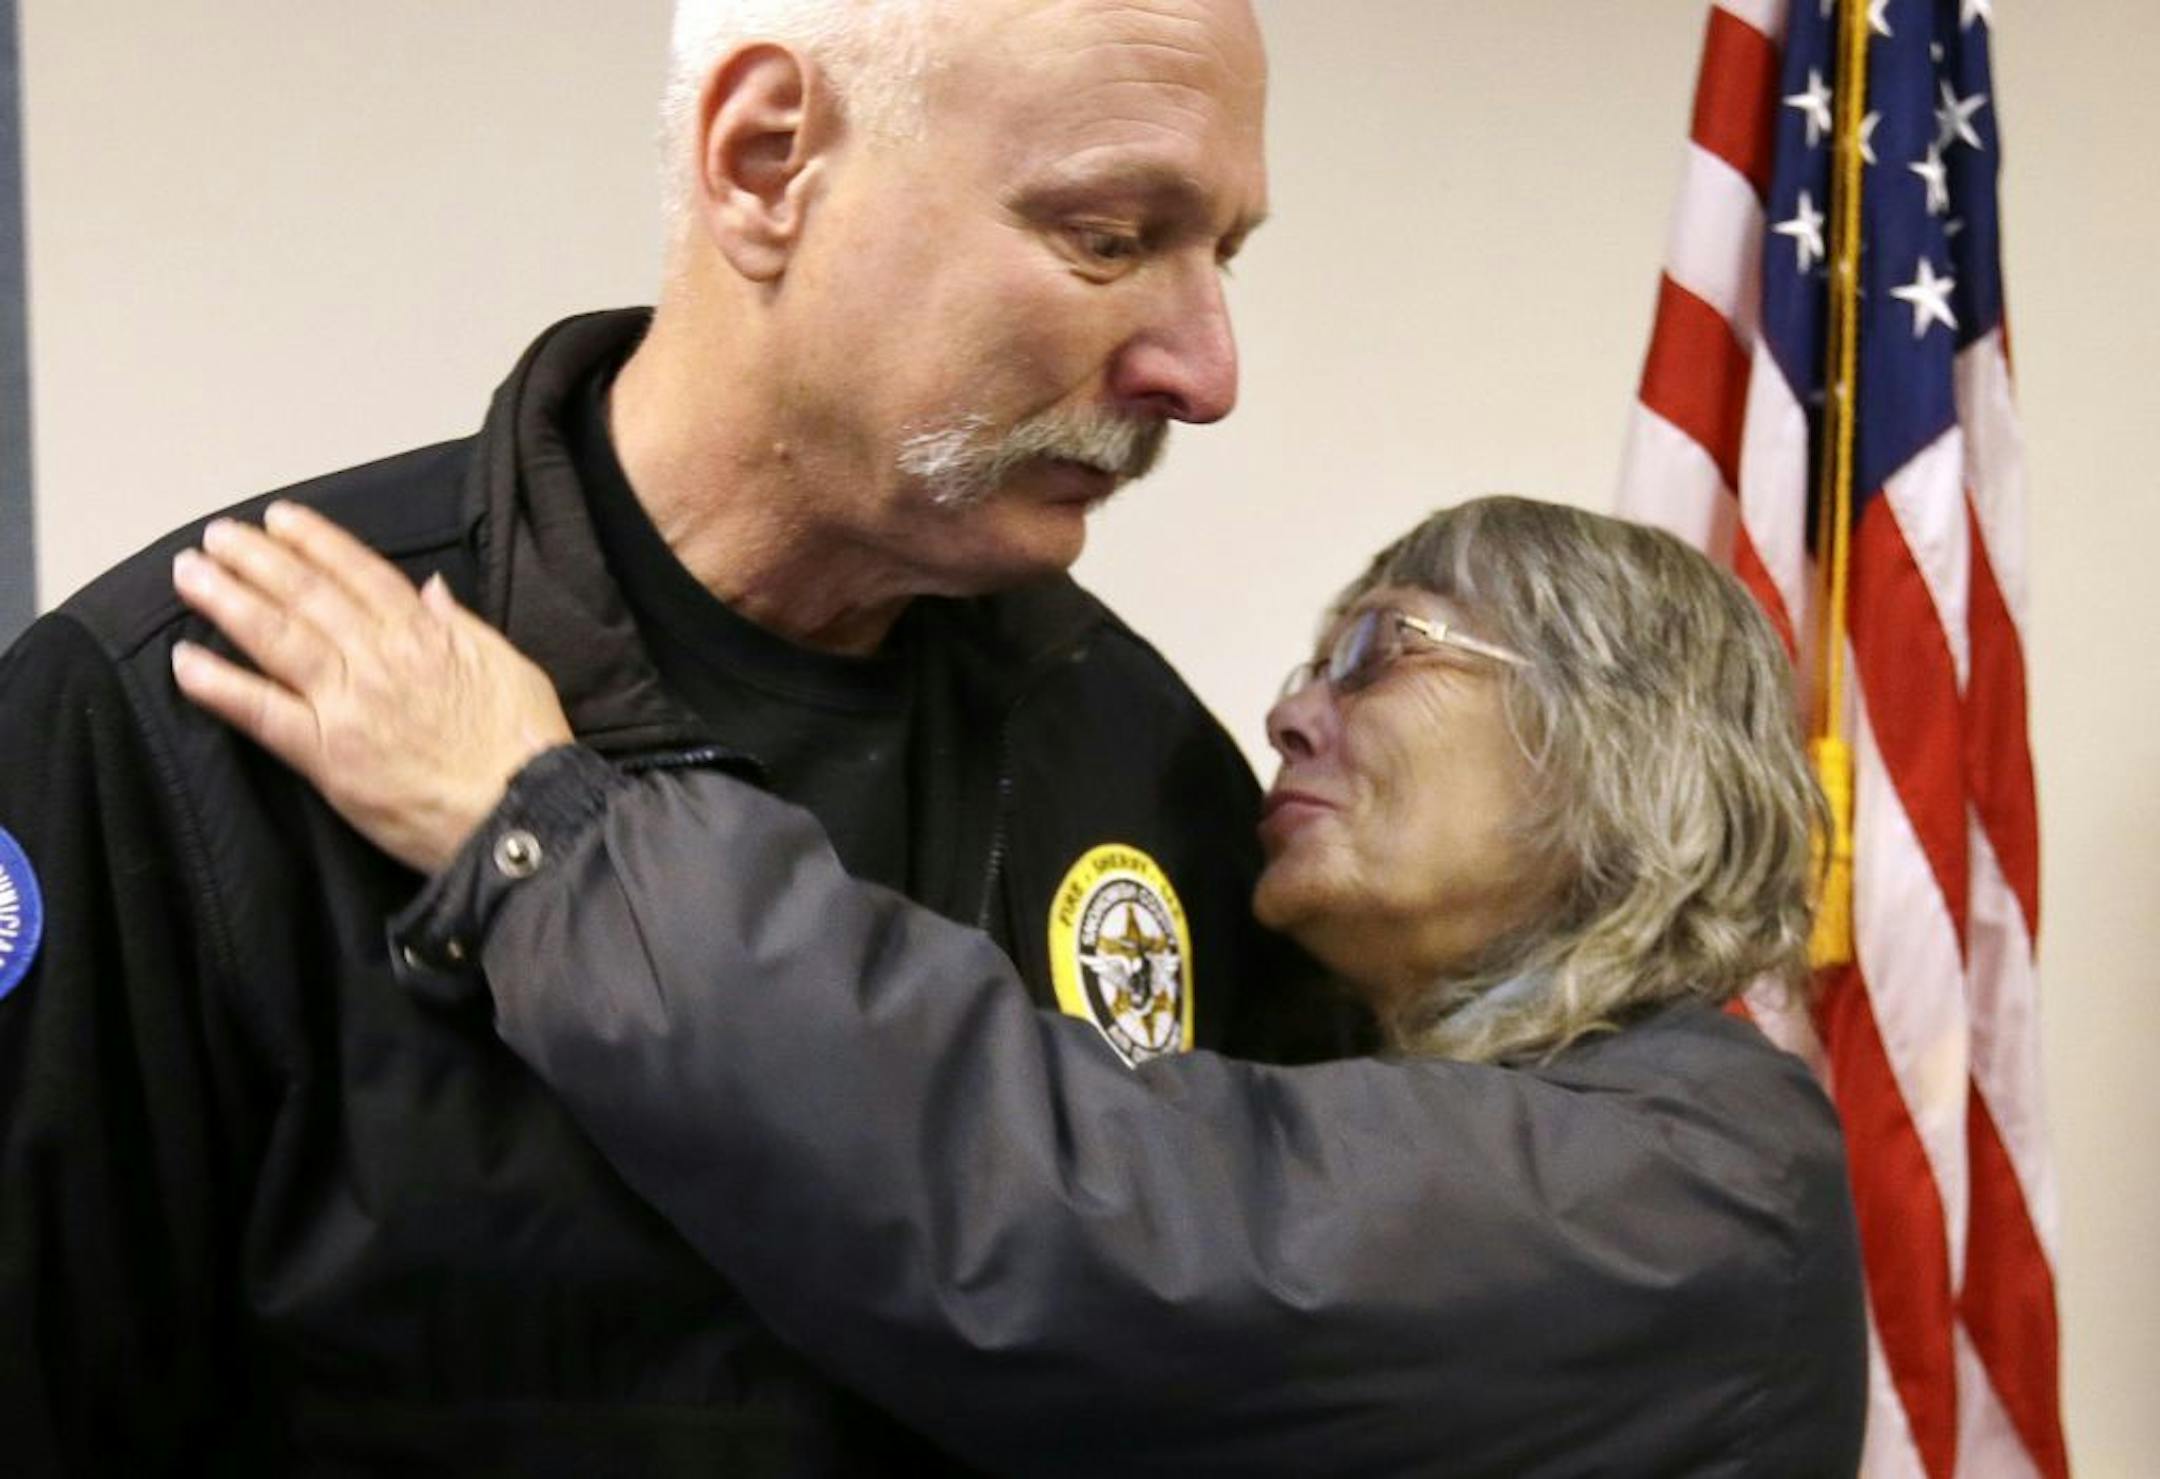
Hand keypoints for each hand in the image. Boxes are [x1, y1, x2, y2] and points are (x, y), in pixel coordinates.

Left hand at [170, 501, 573, 873]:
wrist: (521, 810)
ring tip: (189, 575)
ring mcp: (348, 704)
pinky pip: (263, 713)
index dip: (315, 541)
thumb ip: (462, 625)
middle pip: (307, 596)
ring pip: (276, 639)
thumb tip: (431, 589)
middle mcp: (379, 657)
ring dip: (227, 601)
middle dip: (257, 559)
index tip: (280, 518)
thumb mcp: (510, 665)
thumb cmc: (526, 743)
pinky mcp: (328, 756)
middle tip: (216, 536)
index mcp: (425, 633)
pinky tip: (184, 664)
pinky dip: (221, 687)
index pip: (359, 573)